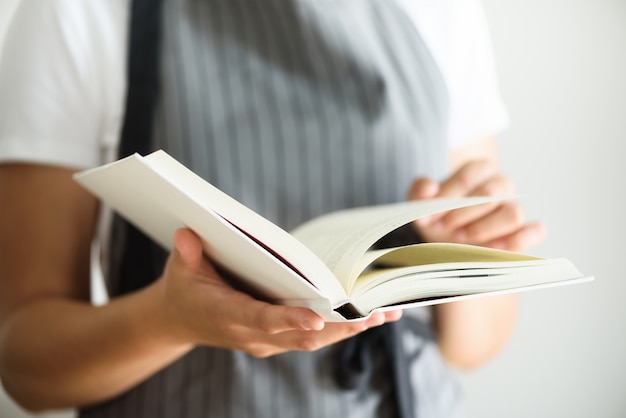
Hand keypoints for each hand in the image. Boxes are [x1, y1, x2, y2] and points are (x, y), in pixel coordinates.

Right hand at [153, 228, 401, 357]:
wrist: (181, 320)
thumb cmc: (184, 288)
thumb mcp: (179, 268)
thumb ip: (186, 253)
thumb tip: (189, 234)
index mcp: (226, 315)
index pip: (260, 319)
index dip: (288, 319)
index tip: (317, 317)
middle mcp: (251, 334)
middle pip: (300, 335)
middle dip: (338, 325)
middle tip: (374, 313)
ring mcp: (266, 341)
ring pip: (313, 339)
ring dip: (349, 328)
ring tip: (385, 313)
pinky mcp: (277, 339)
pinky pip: (313, 337)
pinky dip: (341, 327)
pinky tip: (369, 316)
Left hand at [408, 159, 545, 250]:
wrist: (446, 240)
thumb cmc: (438, 215)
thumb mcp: (422, 202)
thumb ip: (420, 191)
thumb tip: (429, 189)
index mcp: (478, 171)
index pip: (471, 173)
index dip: (450, 193)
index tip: (432, 212)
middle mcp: (500, 186)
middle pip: (492, 193)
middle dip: (464, 212)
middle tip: (445, 227)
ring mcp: (512, 209)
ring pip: (514, 213)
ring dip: (485, 228)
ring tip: (462, 238)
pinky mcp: (522, 233)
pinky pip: (536, 231)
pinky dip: (518, 240)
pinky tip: (493, 248)